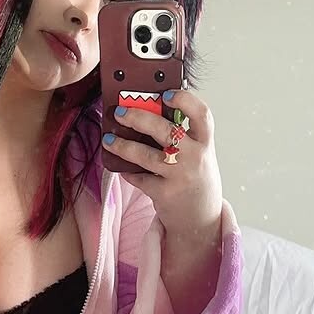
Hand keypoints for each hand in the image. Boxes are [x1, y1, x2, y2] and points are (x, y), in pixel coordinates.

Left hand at [102, 88, 222, 236]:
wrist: (201, 218)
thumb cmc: (195, 178)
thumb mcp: (198, 154)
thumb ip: (182, 136)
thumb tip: (147, 113)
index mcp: (205, 142)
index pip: (202, 114)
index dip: (185, 100)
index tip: (166, 94)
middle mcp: (195, 157)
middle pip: (166, 130)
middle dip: (138, 118)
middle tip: (120, 113)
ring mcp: (180, 176)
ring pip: (145, 155)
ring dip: (122, 146)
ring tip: (108, 139)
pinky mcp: (165, 194)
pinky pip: (139, 178)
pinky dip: (128, 172)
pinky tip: (122, 167)